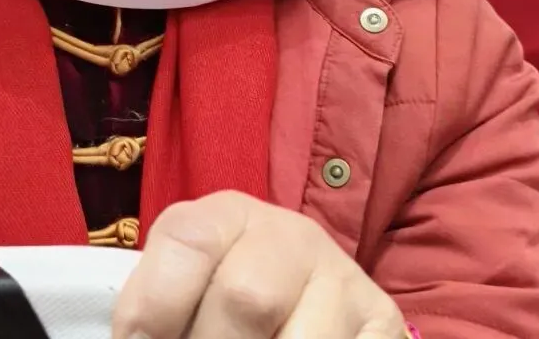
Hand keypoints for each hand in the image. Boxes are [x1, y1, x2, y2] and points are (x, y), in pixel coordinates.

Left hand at [113, 191, 405, 337]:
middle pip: (246, 298)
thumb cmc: (218, 299)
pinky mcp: (385, 324)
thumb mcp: (183, 287)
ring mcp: (344, 280)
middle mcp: (292, 234)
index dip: (154, 305)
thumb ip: (156, 308)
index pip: (188, 240)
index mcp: (228, 213)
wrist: (298, 299)